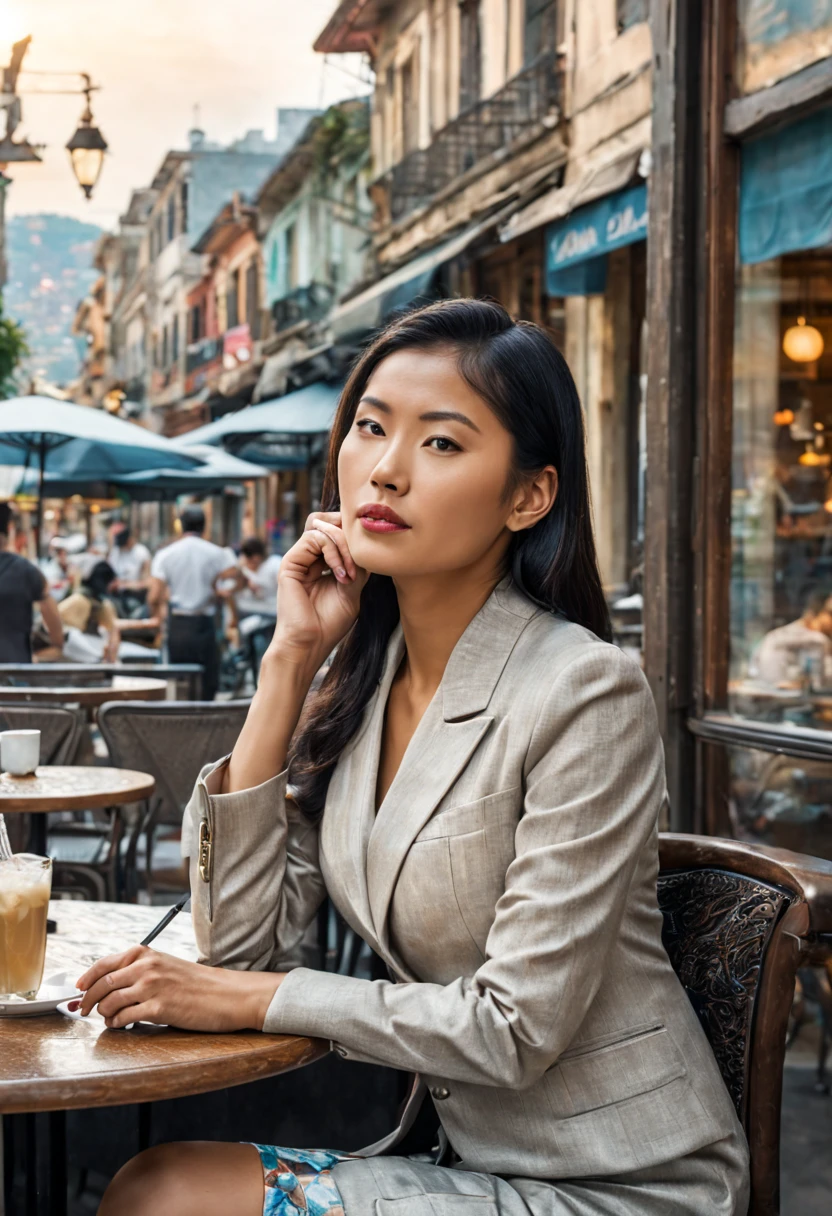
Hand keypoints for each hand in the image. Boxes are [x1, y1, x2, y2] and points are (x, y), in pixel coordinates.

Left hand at [75, 946, 284, 1031]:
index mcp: (146, 954)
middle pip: (102, 984)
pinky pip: (124, 1018)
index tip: (78, 989)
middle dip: (87, 1000)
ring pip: (109, 1002)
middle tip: (84, 1010)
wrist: (227, 994)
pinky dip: (118, 1023)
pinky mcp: (158, 1009)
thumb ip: (139, 970)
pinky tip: (123, 1024)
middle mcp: (146, 967)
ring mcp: (151, 988)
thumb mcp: (166, 966)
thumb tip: (109, 985)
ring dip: (103, 1014)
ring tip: (109, 1018)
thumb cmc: (198, 983)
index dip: (85, 979)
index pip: (104, 964)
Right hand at [269, 511, 367, 672]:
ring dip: (344, 545)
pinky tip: (340, 574)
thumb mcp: (352, 589)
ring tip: (351, 572)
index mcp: (321, 563)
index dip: (353, 536)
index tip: (369, 559)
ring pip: (322, 527)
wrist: (309, 645)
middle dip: (348, 532)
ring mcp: (298, 559)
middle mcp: (308, 558)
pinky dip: (333, 551)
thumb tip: (366, 542)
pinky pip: (314, 538)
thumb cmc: (329, 624)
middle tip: (361, 556)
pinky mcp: (290, 562)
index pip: (337, 531)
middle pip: (327, 521)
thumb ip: (357, 565)